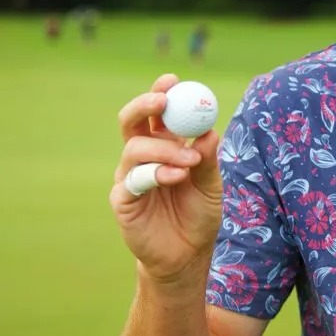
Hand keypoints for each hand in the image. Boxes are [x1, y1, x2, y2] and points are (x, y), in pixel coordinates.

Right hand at [110, 73, 222, 281]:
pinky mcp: (123, 200)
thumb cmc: (198, 215)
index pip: (156, 113)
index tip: (173, 81)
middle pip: (132, 121)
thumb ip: (209, 159)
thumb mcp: (212, 185)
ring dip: (165, 148)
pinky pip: (134, 179)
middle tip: (163, 102)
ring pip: (135, 148)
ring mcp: (129, 177)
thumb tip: (210, 131)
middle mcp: (142, 157)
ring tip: (190, 161)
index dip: (160, 93)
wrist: (188, 255)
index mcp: (163, 146)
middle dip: (145, 106)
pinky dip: (156, 173)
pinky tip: (176, 177)